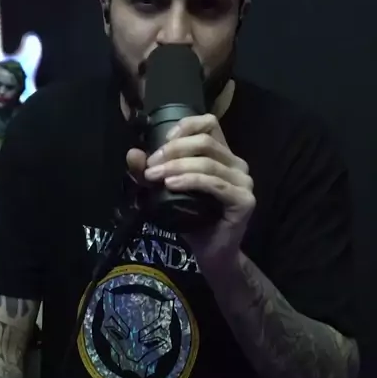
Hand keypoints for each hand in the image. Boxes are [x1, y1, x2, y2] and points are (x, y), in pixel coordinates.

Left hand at [126, 113, 254, 271]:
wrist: (211, 254)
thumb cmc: (192, 220)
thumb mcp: (167, 191)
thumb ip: (151, 171)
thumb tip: (132, 154)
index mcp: (223, 156)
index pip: (210, 123)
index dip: (185, 126)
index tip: (162, 142)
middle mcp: (237, 164)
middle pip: (205, 141)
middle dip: (173, 150)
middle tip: (151, 166)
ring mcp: (244, 182)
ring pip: (208, 162)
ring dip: (177, 166)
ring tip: (155, 176)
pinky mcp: (244, 200)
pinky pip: (214, 183)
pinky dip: (191, 181)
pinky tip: (172, 185)